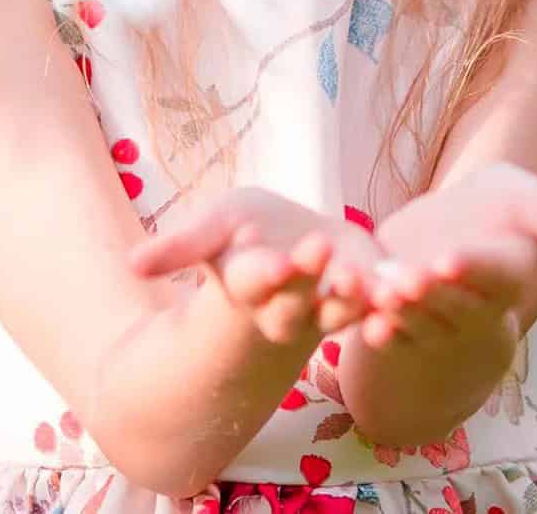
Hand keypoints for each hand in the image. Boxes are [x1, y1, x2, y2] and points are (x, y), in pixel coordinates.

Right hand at [127, 185, 387, 344]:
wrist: (294, 242)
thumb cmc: (247, 232)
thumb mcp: (215, 225)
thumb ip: (179, 247)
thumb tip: (130, 265)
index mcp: (249, 282)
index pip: (252, 282)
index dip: (263, 275)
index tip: (269, 262)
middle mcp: (287, 304)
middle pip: (295, 300)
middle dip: (306, 278)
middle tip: (317, 250)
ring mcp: (328, 305)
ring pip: (339, 309)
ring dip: (350, 298)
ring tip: (361, 278)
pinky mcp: (365, 298)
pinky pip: (378, 307)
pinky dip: (390, 302)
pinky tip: (406, 288)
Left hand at [360, 161, 536, 350]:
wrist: (457, 227)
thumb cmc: (501, 210)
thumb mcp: (535, 205)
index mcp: (508, 272)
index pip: (493, 275)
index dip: (471, 269)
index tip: (448, 257)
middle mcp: (475, 305)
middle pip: (452, 303)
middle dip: (429, 293)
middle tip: (408, 276)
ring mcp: (438, 320)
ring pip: (420, 321)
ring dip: (400, 312)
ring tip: (380, 293)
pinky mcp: (403, 323)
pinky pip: (392, 331)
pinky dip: (376, 326)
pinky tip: (364, 321)